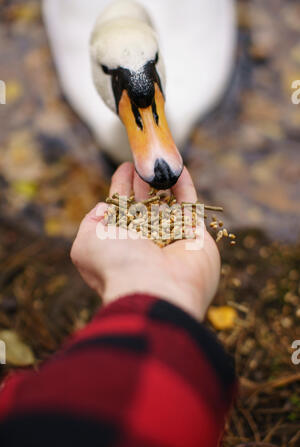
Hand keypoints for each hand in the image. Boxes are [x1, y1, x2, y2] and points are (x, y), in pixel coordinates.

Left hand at [71, 163, 219, 321]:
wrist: (155, 288)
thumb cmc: (116, 266)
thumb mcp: (86, 244)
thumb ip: (91, 223)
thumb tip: (106, 208)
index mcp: (121, 243)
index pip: (121, 209)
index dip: (122, 187)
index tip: (124, 167)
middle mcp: (146, 241)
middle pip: (145, 204)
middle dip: (143, 182)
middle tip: (142, 159)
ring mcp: (171, 237)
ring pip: (168, 202)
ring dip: (163, 180)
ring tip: (158, 158)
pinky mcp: (195, 234)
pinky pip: (190, 204)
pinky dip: (184, 185)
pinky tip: (177, 167)